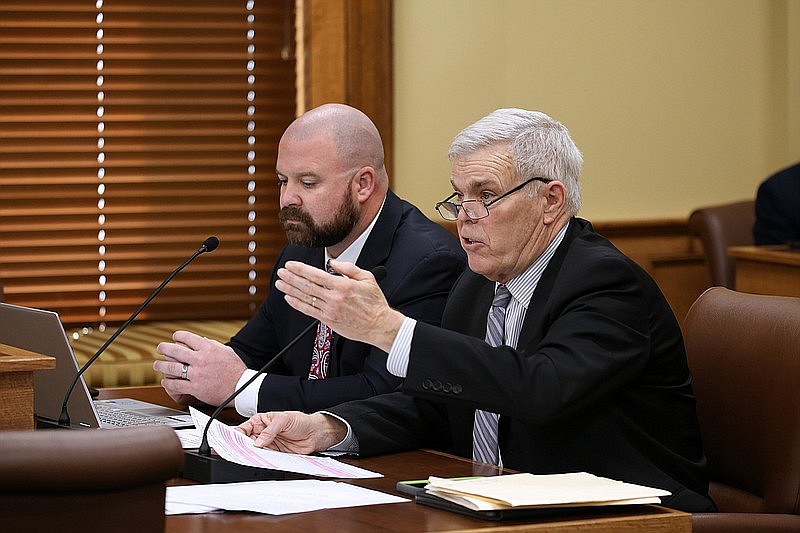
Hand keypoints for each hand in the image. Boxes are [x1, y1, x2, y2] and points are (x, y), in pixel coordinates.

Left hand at [154, 330, 246, 405]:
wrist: (242, 388)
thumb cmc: (236, 370)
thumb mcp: (226, 351)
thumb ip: (213, 345)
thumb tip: (202, 340)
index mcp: (208, 348)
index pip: (187, 337)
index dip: (178, 336)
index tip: (175, 337)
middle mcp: (201, 359)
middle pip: (175, 350)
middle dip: (164, 348)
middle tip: (160, 348)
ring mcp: (197, 374)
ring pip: (172, 368)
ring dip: (161, 366)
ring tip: (157, 365)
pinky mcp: (195, 388)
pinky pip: (176, 385)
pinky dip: (168, 383)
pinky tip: (165, 381)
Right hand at [236, 411, 346, 453]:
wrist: (315, 433)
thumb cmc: (301, 421)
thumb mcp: (284, 420)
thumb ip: (270, 430)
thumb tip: (259, 441)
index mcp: (262, 421)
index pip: (244, 428)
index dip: (236, 434)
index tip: (231, 441)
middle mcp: (263, 433)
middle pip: (246, 442)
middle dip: (241, 447)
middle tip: (237, 452)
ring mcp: (268, 444)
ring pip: (254, 451)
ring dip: (250, 455)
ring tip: (246, 458)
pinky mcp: (274, 454)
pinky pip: (264, 458)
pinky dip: (260, 461)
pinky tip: (258, 461)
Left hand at [275, 260, 404, 351]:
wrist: (379, 325)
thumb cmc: (374, 303)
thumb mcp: (367, 278)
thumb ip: (348, 268)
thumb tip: (332, 263)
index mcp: (342, 285)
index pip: (315, 275)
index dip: (300, 269)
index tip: (290, 265)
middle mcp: (334, 297)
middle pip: (307, 285)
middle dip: (291, 277)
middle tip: (281, 272)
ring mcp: (330, 309)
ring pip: (305, 297)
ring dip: (290, 289)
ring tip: (280, 283)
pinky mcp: (329, 320)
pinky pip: (309, 311)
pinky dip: (297, 304)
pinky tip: (290, 298)